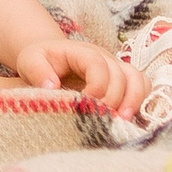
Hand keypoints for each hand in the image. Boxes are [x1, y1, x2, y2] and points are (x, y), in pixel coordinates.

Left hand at [14, 39, 146, 118]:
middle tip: (103, 119)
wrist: (51, 58)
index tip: (86, 104)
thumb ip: (37, 71)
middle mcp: (104, 57)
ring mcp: (116, 68)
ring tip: (123, 120)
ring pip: (137, 79)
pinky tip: (129, 119)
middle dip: (114, 98)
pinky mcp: (123, 80)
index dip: (96, 85)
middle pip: (120, 75)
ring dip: (134, 100)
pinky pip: (142, 86)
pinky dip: (140, 101)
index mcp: (82, 51)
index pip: (97, 64)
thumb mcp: (30, 61)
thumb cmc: (40, 60)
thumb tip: (51, 87)